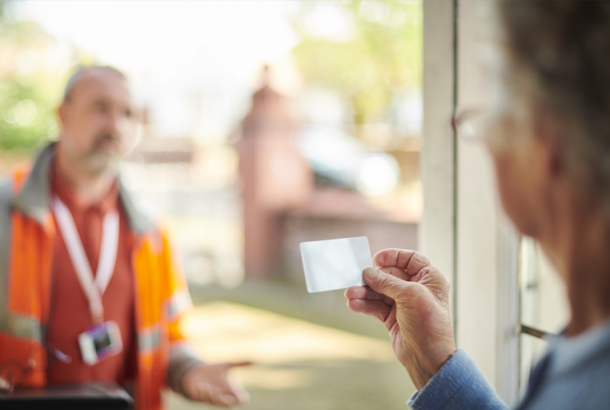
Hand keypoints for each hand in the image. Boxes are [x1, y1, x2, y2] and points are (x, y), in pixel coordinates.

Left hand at [181, 362, 250, 406]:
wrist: (196, 373)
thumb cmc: (214, 372)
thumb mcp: (227, 366)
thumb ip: (240, 364)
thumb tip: (256, 360)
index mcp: (231, 391)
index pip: (241, 399)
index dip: (242, 399)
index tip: (241, 395)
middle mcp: (222, 396)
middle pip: (228, 404)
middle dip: (228, 401)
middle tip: (228, 398)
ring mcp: (210, 397)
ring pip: (215, 402)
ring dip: (215, 397)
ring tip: (213, 389)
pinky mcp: (199, 396)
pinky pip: (202, 398)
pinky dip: (203, 393)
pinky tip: (202, 387)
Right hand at [345, 249, 455, 390]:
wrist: (428, 358)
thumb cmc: (429, 324)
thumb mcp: (410, 296)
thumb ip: (387, 282)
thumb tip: (369, 273)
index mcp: (430, 279)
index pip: (411, 259)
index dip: (393, 256)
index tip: (376, 259)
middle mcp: (418, 289)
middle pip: (390, 276)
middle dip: (373, 278)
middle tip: (356, 278)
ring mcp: (405, 304)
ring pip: (380, 292)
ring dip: (365, 292)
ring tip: (350, 294)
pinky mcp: (393, 318)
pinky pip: (376, 306)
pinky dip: (365, 305)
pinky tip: (354, 304)